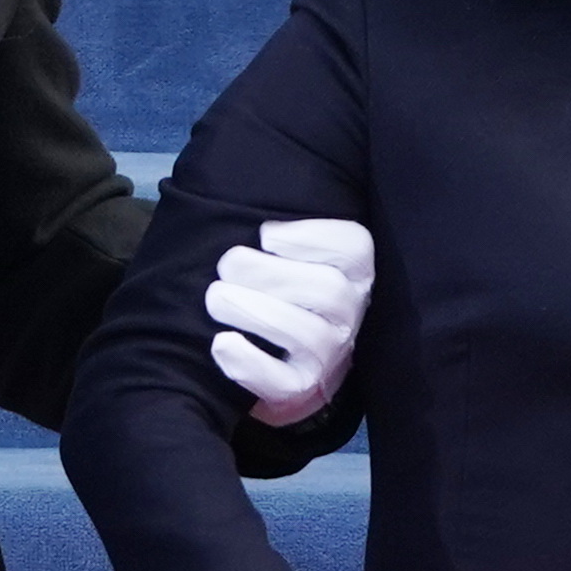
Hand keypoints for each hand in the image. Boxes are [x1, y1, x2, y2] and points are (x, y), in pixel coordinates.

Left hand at [206, 217, 372, 426]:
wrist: (274, 358)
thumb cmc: (275, 287)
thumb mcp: (286, 252)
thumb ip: (275, 230)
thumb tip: (237, 181)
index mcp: (353, 269)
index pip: (354, 247)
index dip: (309, 238)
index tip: (265, 235)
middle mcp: (350, 312)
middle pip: (327, 290)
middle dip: (269, 274)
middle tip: (227, 265)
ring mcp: (330, 354)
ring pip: (308, 335)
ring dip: (255, 312)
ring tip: (217, 299)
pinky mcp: (303, 389)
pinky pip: (284, 382)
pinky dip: (249, 363)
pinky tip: (222, 343)